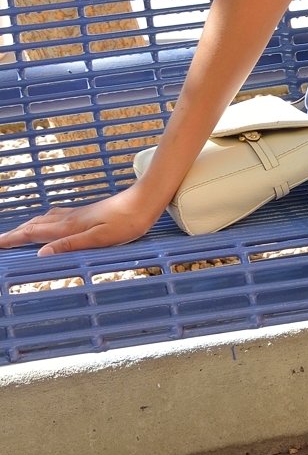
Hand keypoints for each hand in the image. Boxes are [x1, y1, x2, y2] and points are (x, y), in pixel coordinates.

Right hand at [0, 186, 164, 256]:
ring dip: (29, 226)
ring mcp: (79, 214)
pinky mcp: (88, 213)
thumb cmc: (127, 222)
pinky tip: (49, 221)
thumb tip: (41, 253)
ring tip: (18, 233)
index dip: (15, 238)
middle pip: (36, 225)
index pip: (36, 233)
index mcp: (70, 227)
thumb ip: (70, 245)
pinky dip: (45, 221)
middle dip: (16, 233)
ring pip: (46, 220)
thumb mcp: (99, 238)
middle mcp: (71, 218)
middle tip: (1, 240)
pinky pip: (57, 217)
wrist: (146, 201)